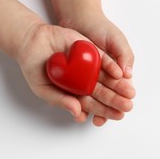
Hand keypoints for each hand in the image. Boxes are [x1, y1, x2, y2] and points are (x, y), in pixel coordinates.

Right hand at [16, 23, 133, 125]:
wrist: (31, 42)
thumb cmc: (35, 68)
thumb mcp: (44, 89)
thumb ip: (60, 100)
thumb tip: (78, 113)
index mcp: (75, 93)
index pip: (93, 104)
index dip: (105, 111)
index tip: (118, 116)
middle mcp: (85, 81)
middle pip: (104, 92)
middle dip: (116, 100)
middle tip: (128, 106)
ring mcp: (89, 67)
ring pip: (107, 78)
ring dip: (119, 85)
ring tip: (129, 92)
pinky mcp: (91, 52)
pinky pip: (103, 60)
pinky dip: (111, 66)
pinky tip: (119, 74)